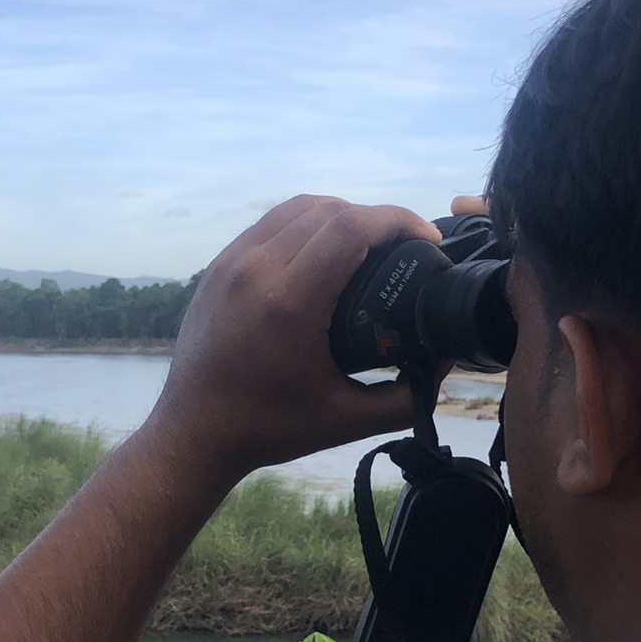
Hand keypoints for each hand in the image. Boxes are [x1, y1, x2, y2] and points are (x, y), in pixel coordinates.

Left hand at [141, 194, 442, 483]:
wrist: (193, 433)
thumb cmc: (267, 427)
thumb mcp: (346, 420)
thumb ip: (406, 396)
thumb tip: (447, 362)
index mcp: (289, 303)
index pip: (351, 227)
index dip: (399, 221)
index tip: (427, 240)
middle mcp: (256, 270)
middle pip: (330, 209)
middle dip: (378, 218)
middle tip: (405, 246)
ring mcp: (232, 263)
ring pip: (299, 207)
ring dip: (342, 214)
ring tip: (370, 243)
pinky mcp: (218, 266)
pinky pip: (270, 223)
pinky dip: (306, 223)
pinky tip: (325, 248)